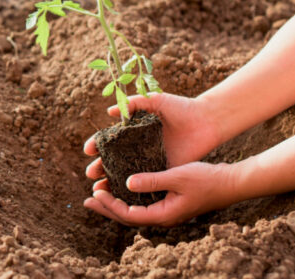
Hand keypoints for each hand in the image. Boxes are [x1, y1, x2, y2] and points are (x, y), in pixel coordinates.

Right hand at [83, 93, 220, 180]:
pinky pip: (145, 182)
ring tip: (99, 188)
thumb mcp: (155, 101)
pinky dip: (131, 189)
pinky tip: (121, 195)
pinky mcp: (163, 171)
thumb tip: (108, 112)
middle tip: (91, 173)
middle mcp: (138, 148)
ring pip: (124, 174)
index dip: (96, 145)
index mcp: (133, 131)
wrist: (206, 121)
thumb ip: (133, 103)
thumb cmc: (180, 107)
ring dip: (110, 182)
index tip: (88, 149)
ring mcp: (149, 161)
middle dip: (99, 167)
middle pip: (112, 160)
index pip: (108, 140)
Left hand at [84, 162, 237, 225]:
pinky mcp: (169, 204)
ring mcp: (166, 211)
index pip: (129, 214)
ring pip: (134, 211)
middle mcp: (163, 216)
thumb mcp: (177, 176)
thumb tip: (126, 182)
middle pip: (128, 217)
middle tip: (87, 200)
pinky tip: (121, 189)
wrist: (229, 183)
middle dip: (106, 209)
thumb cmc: (206, 179)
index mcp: (163, 214)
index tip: (95, 193)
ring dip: (115, 204)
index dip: (110, 205)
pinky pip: (143, 204)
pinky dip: (129, 198)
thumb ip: (152, 180)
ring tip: (98, 195)